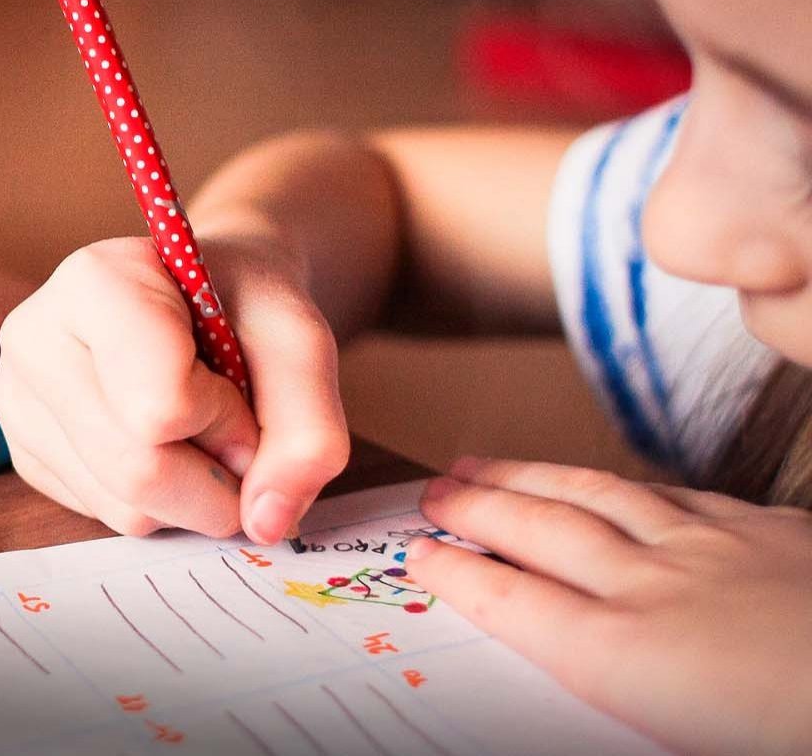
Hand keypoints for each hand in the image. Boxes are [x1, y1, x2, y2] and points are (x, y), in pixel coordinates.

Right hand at [0, 235, 348, 542]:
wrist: (206, 295)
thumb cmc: (244, 305)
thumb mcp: (300, 342)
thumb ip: (308, 429)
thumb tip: (265, 523)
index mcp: (93, 281)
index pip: (160, 407)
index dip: (226, 418)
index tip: (239, 382)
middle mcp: (34, 338)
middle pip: (138, 471)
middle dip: (217, 475)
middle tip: (236, 430)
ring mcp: (17, 400)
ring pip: (123, 507)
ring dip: (192, 494)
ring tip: (196, 428)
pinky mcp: (23, 453)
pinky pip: (105, 517)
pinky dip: (158, 502)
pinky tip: (160, 443)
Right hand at [407, 457, 811, 755]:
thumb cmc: (790, 728)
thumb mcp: (681, 738)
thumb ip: (620, 695)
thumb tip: (576, 666)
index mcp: (629, 658)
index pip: (513, 604)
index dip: (458, 574)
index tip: (419, 555)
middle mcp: (658, 589)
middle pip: (542, 533)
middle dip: (478, 508)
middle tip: (434, 491)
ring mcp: (719, 551)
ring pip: (601, 496)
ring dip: (534, 479)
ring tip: (489, 465)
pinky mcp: (777, 534)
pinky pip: (679, 495)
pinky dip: (627, 485)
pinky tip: (617, 484)